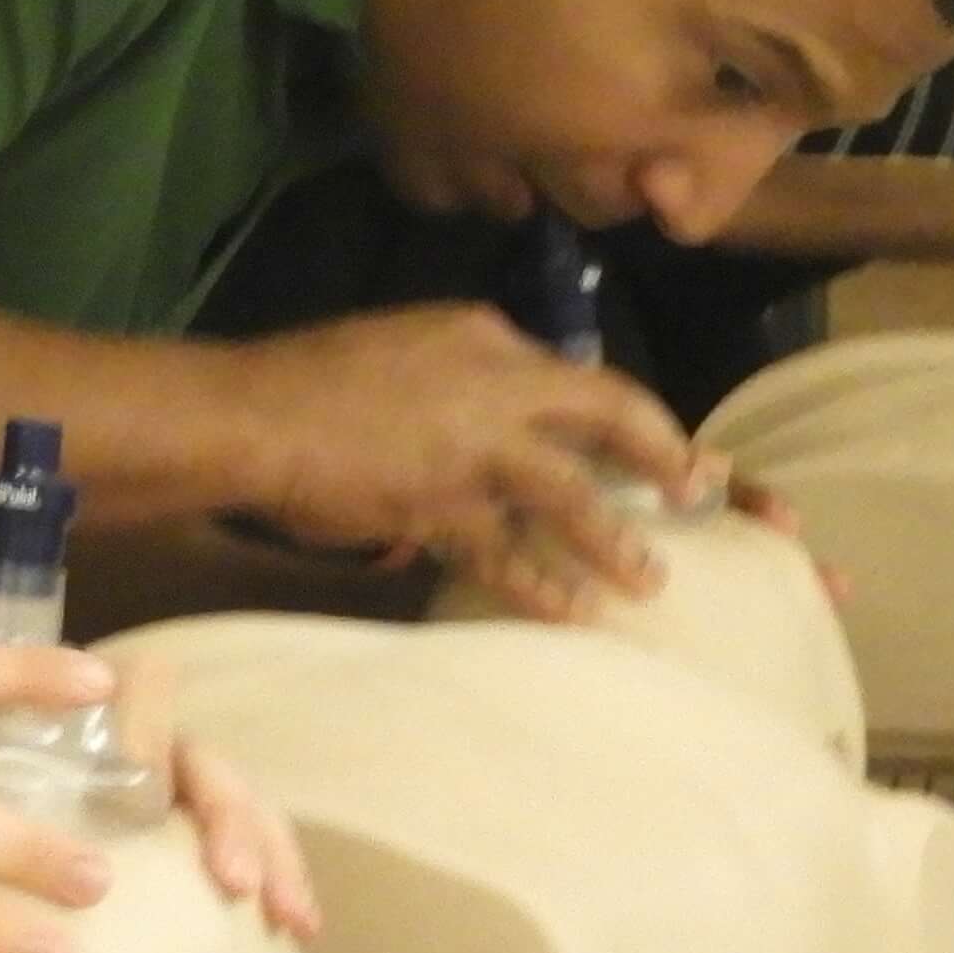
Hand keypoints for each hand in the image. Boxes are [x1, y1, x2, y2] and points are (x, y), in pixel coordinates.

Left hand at [102, 653, 319, 939]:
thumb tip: (22, 795)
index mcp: (93, 722)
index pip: (145, 689)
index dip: (149, 728)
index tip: (143, 780)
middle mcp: (147, 752)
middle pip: (208, 763)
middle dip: (229, 820)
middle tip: (235, 882)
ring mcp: (178, 798)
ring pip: (244, 807)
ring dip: (272, 857)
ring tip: (292, 916)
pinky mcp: (195, 844)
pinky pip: (249, 851)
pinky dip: (279, 882)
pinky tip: (302, 925)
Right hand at [229, 307, 714, 616]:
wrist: (253, 415)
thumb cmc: (320, 376)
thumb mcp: (413, 339)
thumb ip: (478, 364)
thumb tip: (528, 404)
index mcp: (489, 339)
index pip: (587, 379)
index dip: (643, 420)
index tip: (678, 452)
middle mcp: (495, 386)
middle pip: (608, 417)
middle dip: (664, 458)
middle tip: (701, 496)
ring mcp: (472, 452)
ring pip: (570, 499)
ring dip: (615, 543)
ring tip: (649, 579)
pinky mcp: (441, 510)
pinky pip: (508, 558)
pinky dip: (544, 590)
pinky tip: (573, 613)